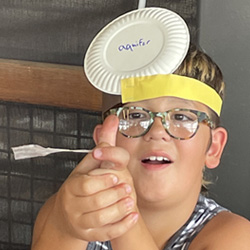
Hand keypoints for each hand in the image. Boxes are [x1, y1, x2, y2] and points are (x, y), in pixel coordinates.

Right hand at [40, 115, 137, 242]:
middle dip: (116, 194)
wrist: (66, 214)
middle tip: (127, 187)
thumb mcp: (88, 163)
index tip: (117, 175)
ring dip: (120, 209)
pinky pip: (107, 232)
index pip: (88, 184)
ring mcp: (81, 221)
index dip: (105, 179)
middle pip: (98, 201)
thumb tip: (113, 119)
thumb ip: (103, 142)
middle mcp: (73, 205)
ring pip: (103, 218)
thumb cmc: (79, 185)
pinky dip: (122, 225)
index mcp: (72, 186)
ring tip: (130, 200)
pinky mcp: (89, 234)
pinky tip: (132, 216)